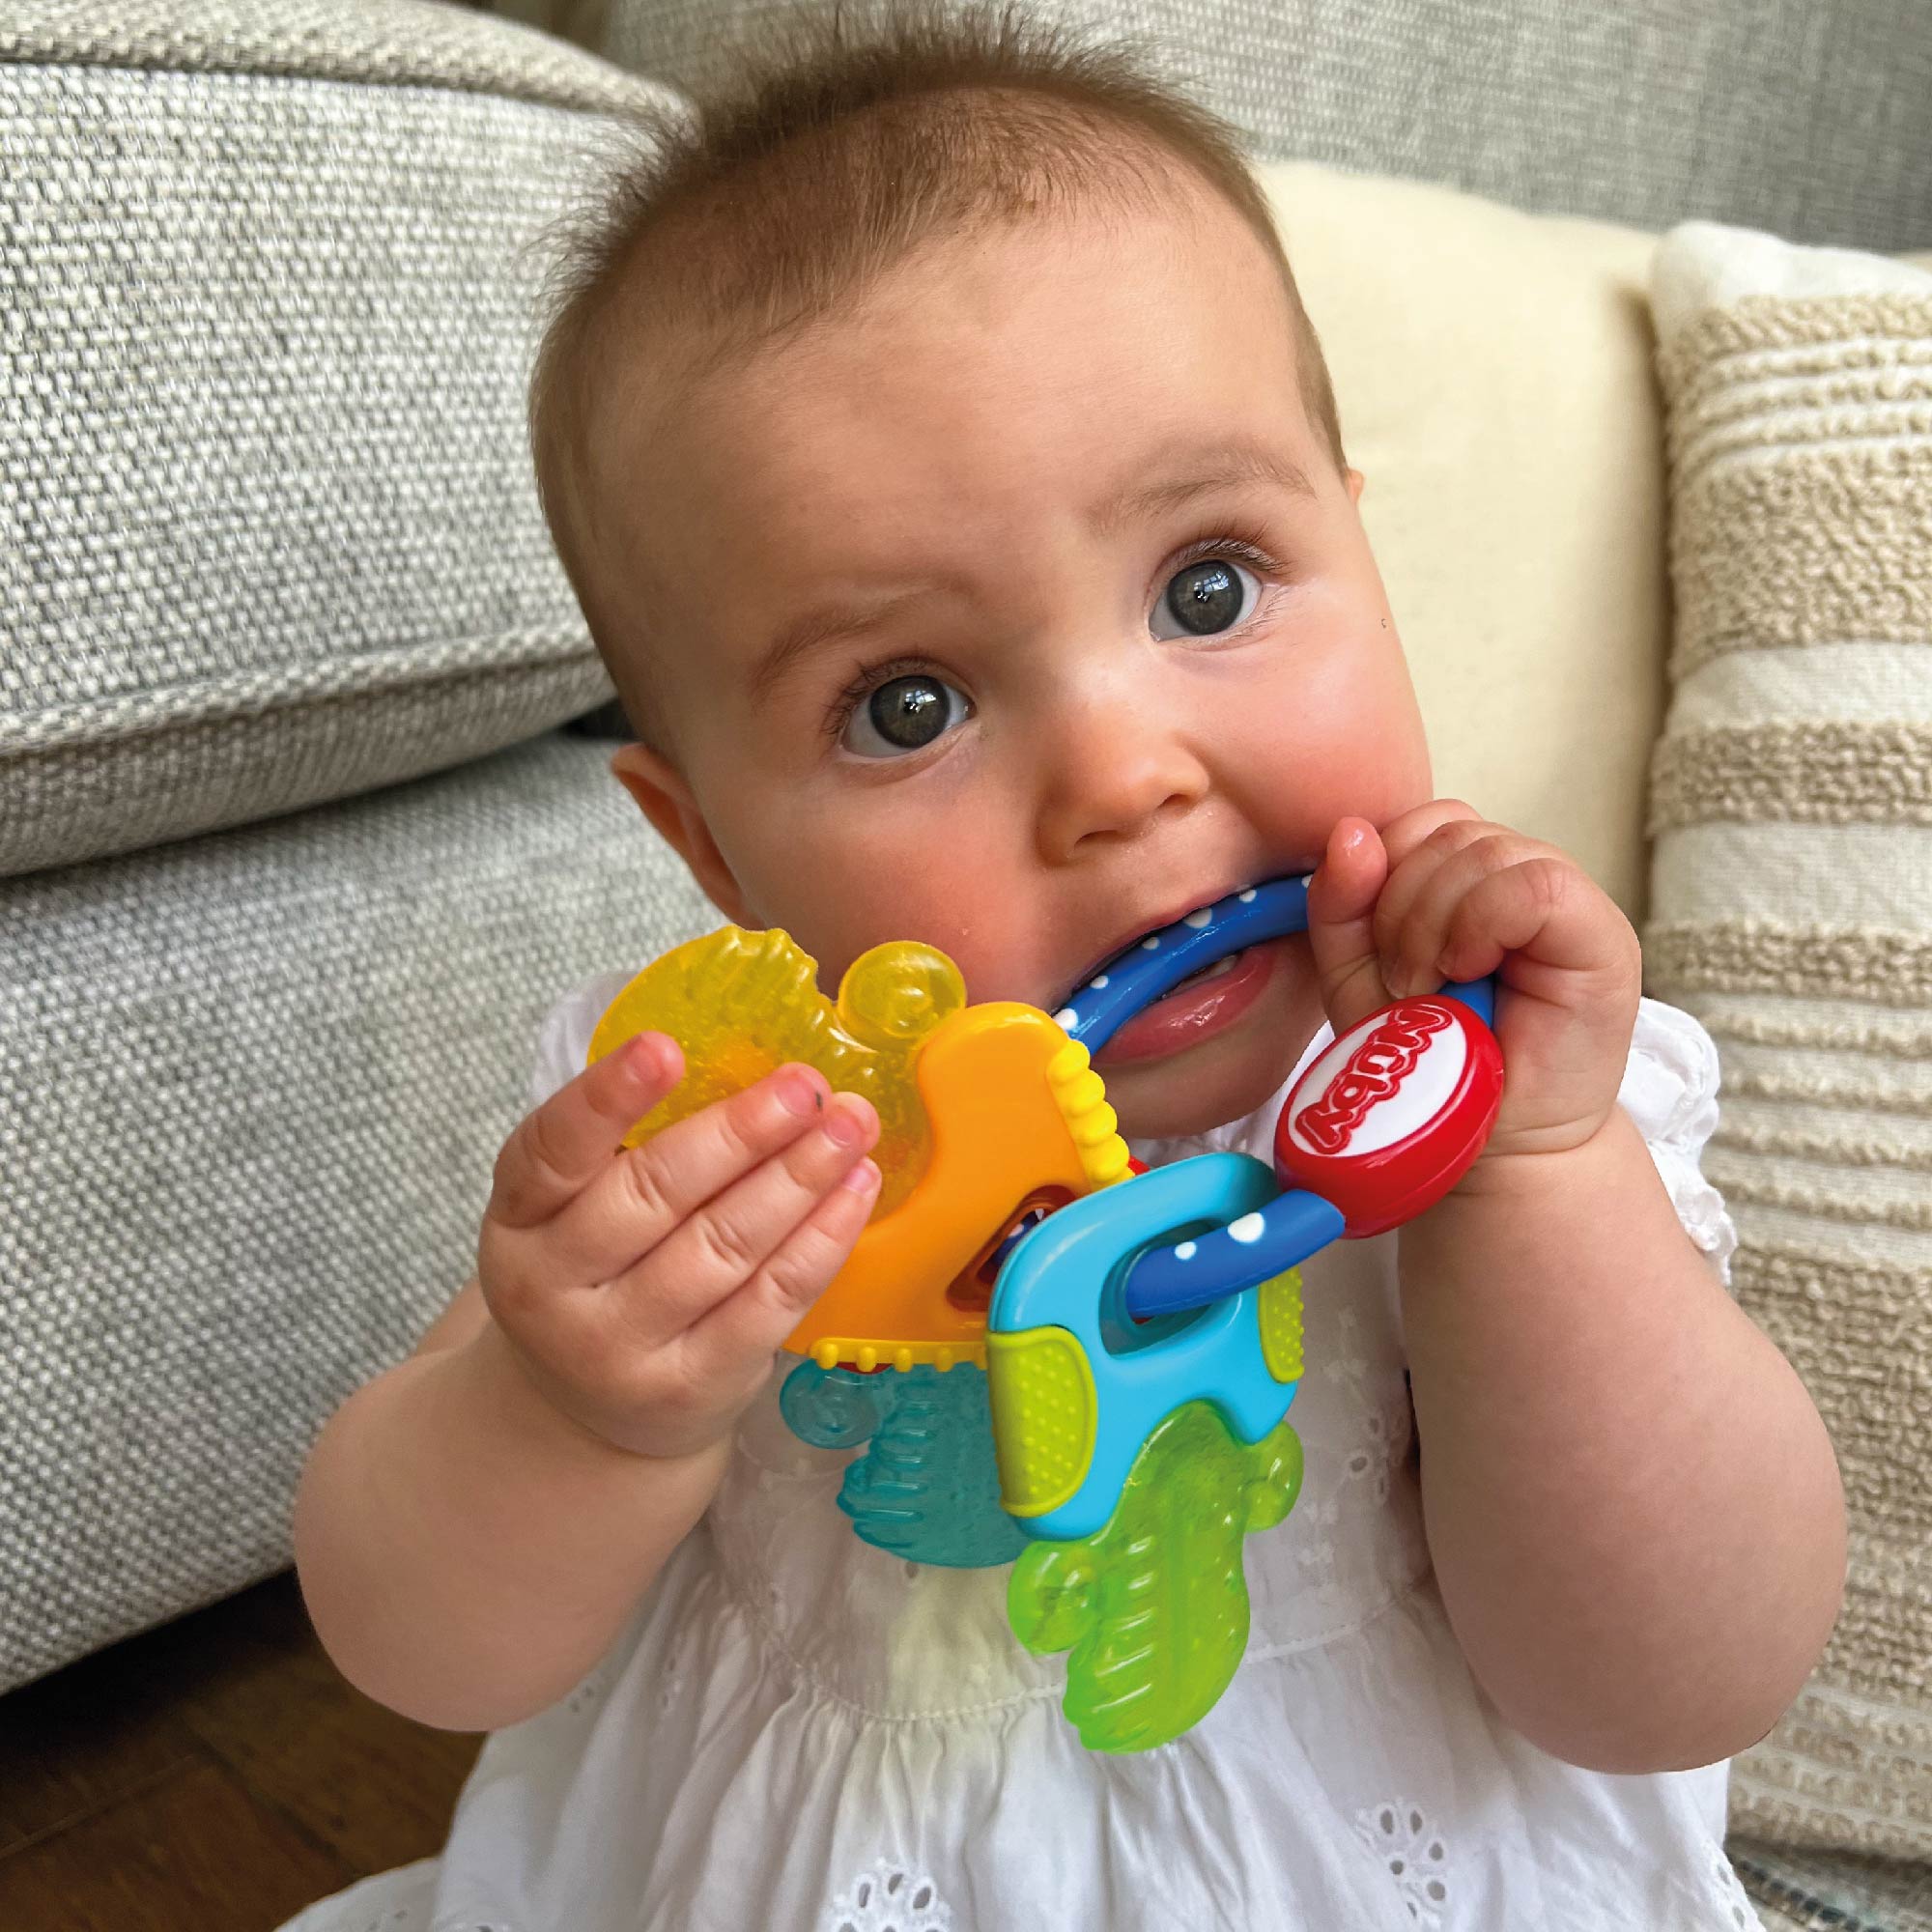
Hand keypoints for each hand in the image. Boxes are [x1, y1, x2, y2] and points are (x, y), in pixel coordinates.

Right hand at [476, 1036, 881, 1460]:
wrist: (583, 1412)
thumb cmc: (596, 1272)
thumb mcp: (575, 1208)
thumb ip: (635, 1143)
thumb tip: (754, 1066)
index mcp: (519, 1217)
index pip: (550, 1150)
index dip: (606, 1096)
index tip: (664, 1048)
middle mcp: (553, 1287)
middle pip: (655, 1195)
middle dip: (742, 1132)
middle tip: (806, 1086)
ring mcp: (620, 1347)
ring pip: (722, 1247)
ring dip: (798, 1177)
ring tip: (849, 1126)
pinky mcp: (691, 1386)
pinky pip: (769, 1302)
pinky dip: (821, 1239)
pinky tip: (855, 1189)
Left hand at [1304, 801, 1640, 1162]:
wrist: (1489, 1145)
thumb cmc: (1427, 1063)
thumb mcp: (1356, 977)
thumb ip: (1342, 906)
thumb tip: (1352, 831)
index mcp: (1467, 880)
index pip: (1419, 821)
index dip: (1381, 870)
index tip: (1374, 948)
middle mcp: (1521, 878)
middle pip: (1449, 828)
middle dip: (1400, 900)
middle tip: (1401, 978)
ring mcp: (1567, 903)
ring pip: (1488, 850)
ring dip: (1433, 920)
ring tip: (1430, 987)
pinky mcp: (1602, 936)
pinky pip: (1535, 885)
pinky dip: (1481, 922)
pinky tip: (1469, 970)